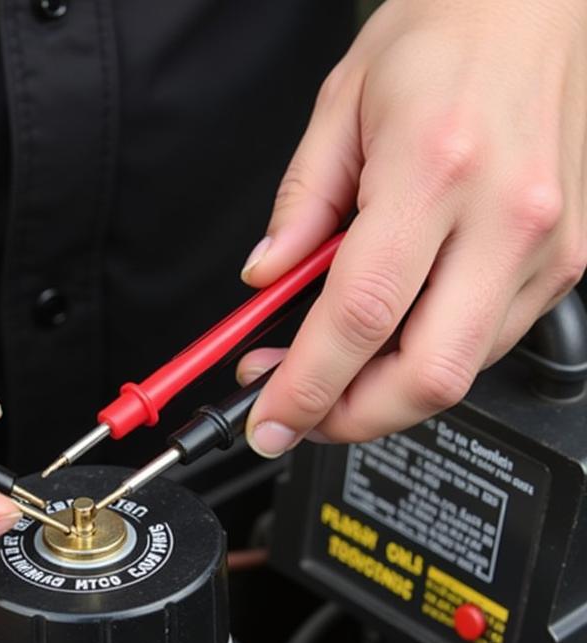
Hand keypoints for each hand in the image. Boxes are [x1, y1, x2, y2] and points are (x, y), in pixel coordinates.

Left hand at [238, 0, 586, 454]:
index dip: (305, 387)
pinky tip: (393, 336)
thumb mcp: (340, 107)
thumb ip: (299, 208)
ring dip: (385, 394)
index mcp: (436, 170)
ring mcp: (546, 246)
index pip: (359, 317)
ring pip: (461, 374)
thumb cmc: (444, 38)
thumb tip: (265, 281)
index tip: (269, 421)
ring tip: (335, 368)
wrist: (536, 0)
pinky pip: (487, 345)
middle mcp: (506, 217)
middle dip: (350, 417)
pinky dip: (428, 361)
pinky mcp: (565, 262)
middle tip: (300, 411)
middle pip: (425, 376)